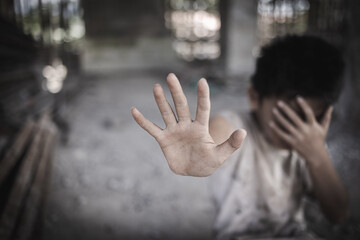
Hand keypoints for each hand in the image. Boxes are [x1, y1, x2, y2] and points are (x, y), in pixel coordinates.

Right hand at [131, 73, 245, 176]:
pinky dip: (143, 121)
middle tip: (171, 76)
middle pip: (181, 106)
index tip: (202, 81)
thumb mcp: (221, 155)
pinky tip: (134, 111)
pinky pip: (152, 129)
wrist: (194, 171)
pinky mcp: (164, 140)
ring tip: (156, 87)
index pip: (202, 108)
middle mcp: (186, 125)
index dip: (202, 96)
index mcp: (201, 127)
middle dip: (176, 92)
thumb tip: (243, 131)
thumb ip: (231, 144)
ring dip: (161, 101)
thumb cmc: (208, 162)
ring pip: (167, 113)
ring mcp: (174, 131)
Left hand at [269, 97, 332, 159]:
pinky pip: (282, 134)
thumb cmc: (319, 140)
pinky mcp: (292, 142)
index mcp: (313, 126)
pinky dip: (276, 129)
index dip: (303, 105)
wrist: (316, 156)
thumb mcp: (324, 129)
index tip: (297, 97)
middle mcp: (305, 130)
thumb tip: (331, 106)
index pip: (308, 113)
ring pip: (287, 125)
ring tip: (274, 110)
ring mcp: (298, 137)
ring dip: (279, 117)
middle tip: (279, 102)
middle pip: (294, 117)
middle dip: (286, 109)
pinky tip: (270, 123)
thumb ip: (326, 117)